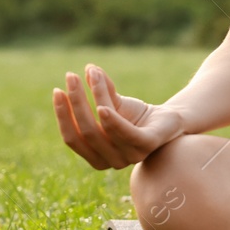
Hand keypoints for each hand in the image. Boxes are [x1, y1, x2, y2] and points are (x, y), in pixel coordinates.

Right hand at [52, 63, 184, 170]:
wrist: (171, 119)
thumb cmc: (138, 116)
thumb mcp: (114, 103)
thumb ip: (101, 91)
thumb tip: (88, 68)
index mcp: (97, 157)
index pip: (72, 138)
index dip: (62, 115)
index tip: (57, 91)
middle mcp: (112, 162)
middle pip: (85, 131)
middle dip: (75, 102)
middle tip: (70, 77)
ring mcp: (130, 156)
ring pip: (103, 128)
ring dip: (94, 97)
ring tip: (91, 75)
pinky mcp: (147, 145)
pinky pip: (126, 134)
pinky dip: (113, 120)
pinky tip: (102, 107)